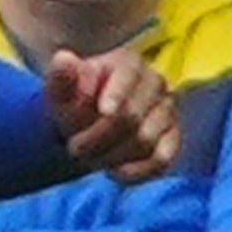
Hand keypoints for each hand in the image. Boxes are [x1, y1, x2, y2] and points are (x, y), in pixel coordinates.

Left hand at [44, 43, 181, 182]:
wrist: (87, 125)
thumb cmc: (73, 104)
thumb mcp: (60, 91)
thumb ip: (60, 77)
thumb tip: (63, 59)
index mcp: (129, 63)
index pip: (128, 77)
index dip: (117, 94)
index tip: (104, 111)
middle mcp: (155, 83)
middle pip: (132, 115)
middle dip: (98, 137)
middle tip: (74, 149)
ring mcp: (167, 111)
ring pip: (145, 141)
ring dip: (111, 156)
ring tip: (90, 157)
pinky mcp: (172, 138)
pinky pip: (161, 160)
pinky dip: (136, 171)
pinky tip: (113, 172)